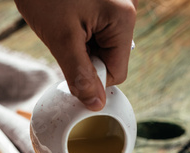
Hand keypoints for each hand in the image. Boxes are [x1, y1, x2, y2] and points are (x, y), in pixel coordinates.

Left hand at [15, 0, 137, 109]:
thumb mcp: (61, 39)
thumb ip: (81, 76)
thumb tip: (96, 105)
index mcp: (124, 19)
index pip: (117, 73)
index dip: (93, 78)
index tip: (70, 65)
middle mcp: (127, 9)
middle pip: (111, 58)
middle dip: (86, 57)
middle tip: (64, 39)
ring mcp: (117, 3)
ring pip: (103, 45)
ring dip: (82, 45)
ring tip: (64, 23)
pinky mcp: (106, 1)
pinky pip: (98, 29)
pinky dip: (81, 31)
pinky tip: (68, 16)